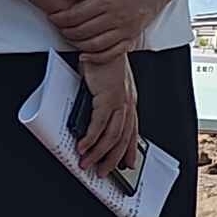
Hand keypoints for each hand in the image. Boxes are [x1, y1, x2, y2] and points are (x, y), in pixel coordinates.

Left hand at [49, 0, 182, 58]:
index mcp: (107, 1)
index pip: (76, 15)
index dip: (60, 18)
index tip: (54, 17)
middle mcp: (115, 17)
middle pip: (82, 31)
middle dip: (66, 31)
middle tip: (59, 28)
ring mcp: (124, 30)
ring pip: (94, 44)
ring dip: (77, 44)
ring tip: (70, 38)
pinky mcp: (130, 38)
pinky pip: (111, 53)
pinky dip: (96, 57)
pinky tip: (85, 55)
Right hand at [74, 51, 143, 182]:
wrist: (102, 44)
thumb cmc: (103, 62)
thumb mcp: (106, 86)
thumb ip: (103, 102)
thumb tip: (91, 118)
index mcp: (129, 101)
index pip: (132, 131)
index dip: (129, 150)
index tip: (126, 164)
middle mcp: (128, 103)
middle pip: (124, 139)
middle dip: (112, 159)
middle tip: (102, 172)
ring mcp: (120, 101)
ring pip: (113, 135)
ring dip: (99, 152)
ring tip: (87, 162)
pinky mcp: (108, 97)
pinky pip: (100, 124)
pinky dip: (91, 138)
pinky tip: (84, 146)